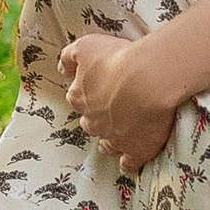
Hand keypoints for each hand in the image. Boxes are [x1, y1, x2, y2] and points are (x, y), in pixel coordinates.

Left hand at [56, 29, 181, 173]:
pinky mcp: (135, 150)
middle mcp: (92, 121)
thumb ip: (69, 57)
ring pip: (107, 145)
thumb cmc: (117, 59)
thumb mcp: (85, 46)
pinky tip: (132, 157)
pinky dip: (129, 161)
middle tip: (114, 108)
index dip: (88, 93)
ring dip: (111, 140)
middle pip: (90, 123)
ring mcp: (113, 139)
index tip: (98, 89)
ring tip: (121, 134)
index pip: (76, 98)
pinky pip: (128, 162)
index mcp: (79, 97)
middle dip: (98, 118)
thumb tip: (62, 69)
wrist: (147, 79)